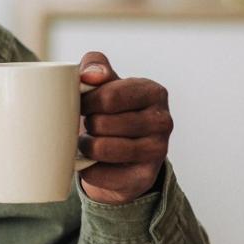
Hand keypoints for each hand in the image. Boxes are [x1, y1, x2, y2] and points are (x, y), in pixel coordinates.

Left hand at [76, 50, 171, 204]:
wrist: (122, 152)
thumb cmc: (109, 110)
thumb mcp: (104, 82)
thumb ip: (95, 66)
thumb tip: (90, 76)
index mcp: (154, 92)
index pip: (109, 96)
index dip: (86, 101)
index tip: (81, 105)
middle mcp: (162, 121)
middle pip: (102, 123)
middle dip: (86, 124)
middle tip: (88, 126)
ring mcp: (157, 151)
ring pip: (102, 149)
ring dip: (85, 146)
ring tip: (87, 142)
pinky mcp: (145, 177)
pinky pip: (100, 174)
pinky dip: (88, 170)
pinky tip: (91, 163)